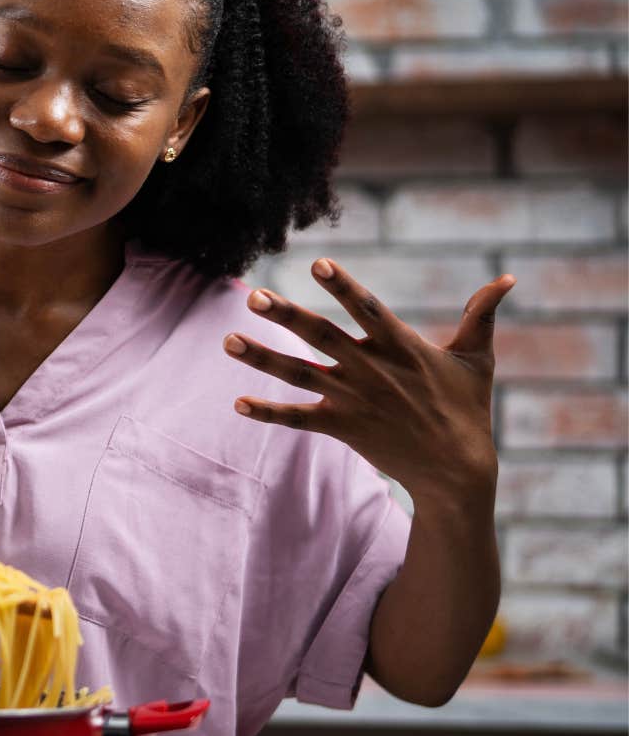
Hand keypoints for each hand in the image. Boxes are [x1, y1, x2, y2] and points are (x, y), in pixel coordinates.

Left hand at [222, 257, 515, 503]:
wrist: (457, 471)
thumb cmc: (467, 409)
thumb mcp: (477, 359)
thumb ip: (482, 316)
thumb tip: (508, 278)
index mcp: (402, 347)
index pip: (368, 309)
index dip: (344, 286)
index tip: (318, 263)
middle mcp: (372, 370)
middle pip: (321, 337)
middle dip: (286, 316)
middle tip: (253, 296)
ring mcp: (354, 400)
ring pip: (299, 374)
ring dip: (262, 358)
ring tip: (228, 340)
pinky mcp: (343, 428)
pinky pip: (298, 419)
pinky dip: (268, 412)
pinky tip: (237, 402)